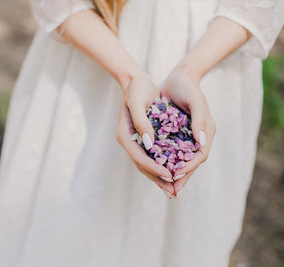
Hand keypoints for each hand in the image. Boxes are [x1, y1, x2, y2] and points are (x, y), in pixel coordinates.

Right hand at [116, 73, 173, 195]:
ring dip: (160, 176)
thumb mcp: (137, 102)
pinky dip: (162, 165)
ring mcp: (136, 141)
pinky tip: (174, 171)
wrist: (137, 81)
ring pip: (148, 164)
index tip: (169, 175)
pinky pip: (153, 156)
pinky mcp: (145, 139)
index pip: (139, 157)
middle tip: (173, 190)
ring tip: (174, 188)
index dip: (154, 168)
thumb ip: (142, 123)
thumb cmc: (137, 89)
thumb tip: (149, 144)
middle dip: (158, 178)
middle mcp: (129, 141)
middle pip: (143, 165)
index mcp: (124, 136)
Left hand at [160, 67, 215, 195]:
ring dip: (173, 174)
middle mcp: (197, 138)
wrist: (179, 77)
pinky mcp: (175, 135)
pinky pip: (171, 152)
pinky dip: (165, 162)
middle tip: (171, 192)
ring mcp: (186, 137)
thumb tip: (201, 144)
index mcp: (206, 132)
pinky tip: (156, 169)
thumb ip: (200, 121)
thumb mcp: (196, 102)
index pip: (199, 156)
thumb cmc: (188, 87)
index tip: (177, 176)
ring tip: (164, 187)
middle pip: (191, 162)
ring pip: (180, 160)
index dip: (189, 167)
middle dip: (181, 178)